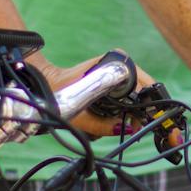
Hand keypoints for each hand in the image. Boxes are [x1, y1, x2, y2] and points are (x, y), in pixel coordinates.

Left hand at [29, 53, 153, 138]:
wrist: (46, 85)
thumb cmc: (59, 95)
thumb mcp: (79, 115)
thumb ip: (102, 125)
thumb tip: (125, 128)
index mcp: (112, 63)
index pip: (140, 81)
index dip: (145, 102)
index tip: (141, 119)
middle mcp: (116, 62)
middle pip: (142, 87)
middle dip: (139, 109)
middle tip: (133, 127)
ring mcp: (115, 69)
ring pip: (136, 92)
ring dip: (132, 110)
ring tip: (124, 124)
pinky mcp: (112, 77)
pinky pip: (127, 93)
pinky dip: (124, 107)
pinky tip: (116, 118)